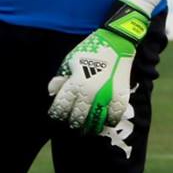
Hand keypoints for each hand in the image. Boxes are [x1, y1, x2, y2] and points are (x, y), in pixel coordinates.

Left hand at [47, 2, 149, 133]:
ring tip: (86, 129)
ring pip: (95, 121)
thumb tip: (51, 92)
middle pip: (78, 118)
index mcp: (75, 84)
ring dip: (89, 127)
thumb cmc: (90, 51)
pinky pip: (114, 116)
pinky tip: (105, 121)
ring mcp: (106, 96)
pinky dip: (109, 121)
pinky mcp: (120, 96)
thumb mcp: (70, 61)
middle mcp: (90, 93)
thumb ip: (61, 78)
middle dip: (72, 123)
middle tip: (72, 125)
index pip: (61, 107)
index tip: (56, 117)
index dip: (56, 115)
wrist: (117, 43)